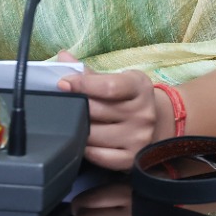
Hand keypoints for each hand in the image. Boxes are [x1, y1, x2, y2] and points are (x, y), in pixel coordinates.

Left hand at [56, 51, 159, 170]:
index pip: (109, 87)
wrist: (155, 122)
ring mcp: (139, 137)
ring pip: (95, 134)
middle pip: (97, 110)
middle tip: (60, 103)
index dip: (82, 84)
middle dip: (75, 106)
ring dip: (77, 128)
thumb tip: (63, 57)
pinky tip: (82, 140)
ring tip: (70, 121)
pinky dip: (86, 149)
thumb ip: (88, 72)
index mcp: (139, 87)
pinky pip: (100, 157)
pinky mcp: (132, 158)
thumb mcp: (116, 79)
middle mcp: (143, 113)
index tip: (62, 83)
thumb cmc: (127, 97)